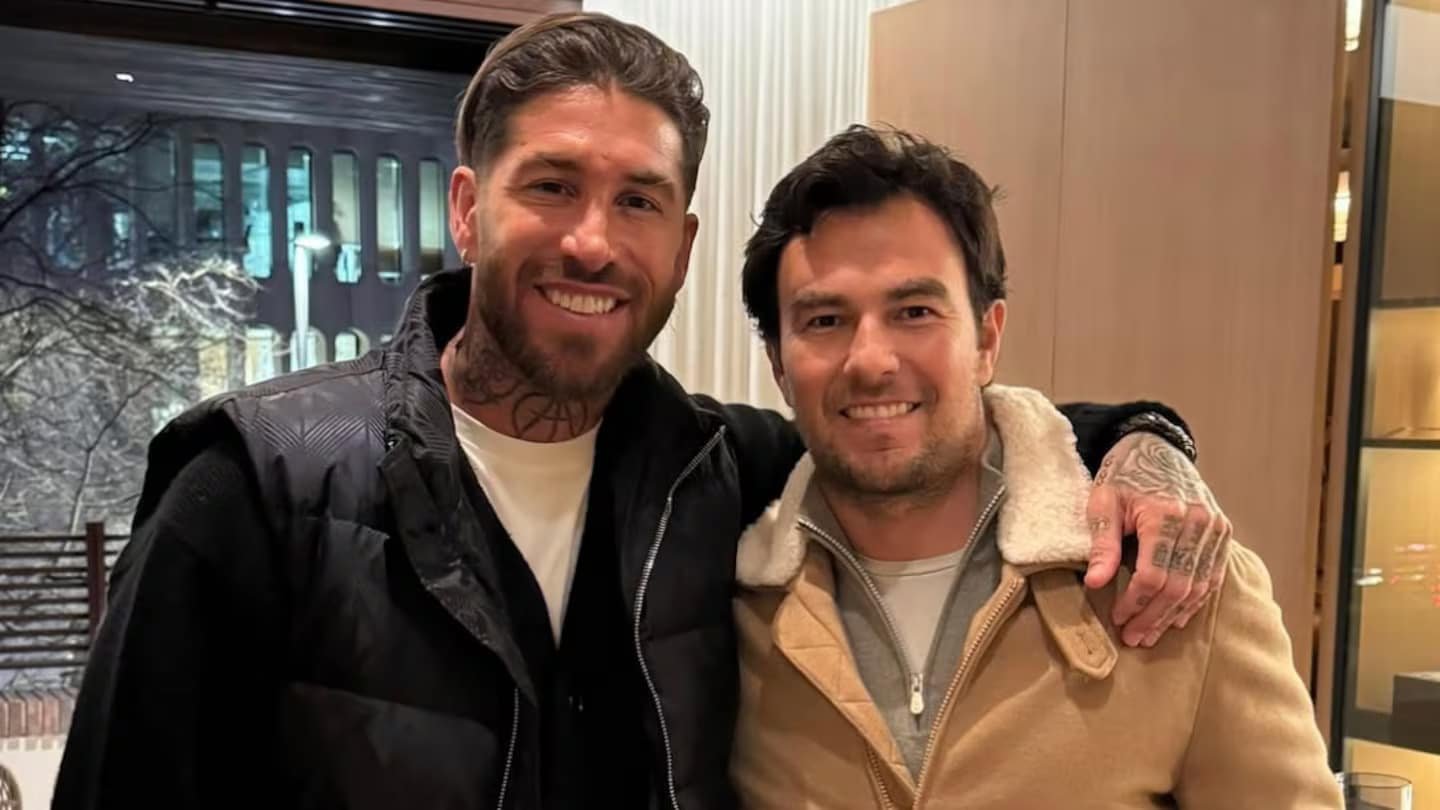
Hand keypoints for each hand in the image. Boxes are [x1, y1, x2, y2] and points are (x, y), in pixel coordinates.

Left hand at [1083, 432, 1231, 646]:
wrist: (1156, 447)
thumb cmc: (1124, 475)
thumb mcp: (1103, 502)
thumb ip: (1102, 544)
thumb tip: (1096, 583)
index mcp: (1166, 514)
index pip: (1153, 575)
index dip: (1135, 602)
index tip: (1118, 618)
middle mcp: (1198, 522)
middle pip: (1178, 586)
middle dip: (1154, 617)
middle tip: (1133, 637)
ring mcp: (1216, 528)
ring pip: (1199, 586)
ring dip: (1174, 615)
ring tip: (1151, 634)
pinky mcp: (1223, 533)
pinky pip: (1212, 576)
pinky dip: (1195, 600)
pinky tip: (1176, 616)